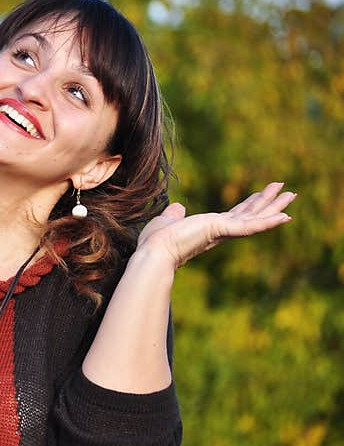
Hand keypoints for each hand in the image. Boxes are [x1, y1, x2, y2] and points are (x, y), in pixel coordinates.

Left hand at [136, 182, 296, 268]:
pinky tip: (285, 216)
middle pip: (250, 214)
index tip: (260, 195)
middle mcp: (219, 231)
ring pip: (254, 217)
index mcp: (209, 229)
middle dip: (268, 203)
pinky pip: (249, 225)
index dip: (248, 205)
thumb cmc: (156, 242)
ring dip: (273, 206)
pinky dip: (267, 221)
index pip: (234, 215)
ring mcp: (222, 231)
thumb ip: (175, 214)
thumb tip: (178, 208)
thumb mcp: (167, 221)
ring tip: (292, 194)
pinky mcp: (221, 229)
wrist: (153, 253)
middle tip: (288, 192)